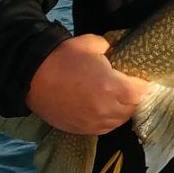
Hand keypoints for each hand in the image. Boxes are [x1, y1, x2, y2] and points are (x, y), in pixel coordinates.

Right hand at [24, 33, 149, 133]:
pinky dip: (107, 118)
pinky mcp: (81, 129)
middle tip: (128, 85)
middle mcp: (106, 110)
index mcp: (113, 88)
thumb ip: (111, 48)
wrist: (30, 76)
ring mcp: (93, 123)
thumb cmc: (62, 57)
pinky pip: (103, 128)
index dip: (143, 83)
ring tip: (116, 97)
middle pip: (133, 107)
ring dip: (122, 109)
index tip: (140, 76)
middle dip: (133, 96)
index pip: (142, 91)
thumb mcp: (92, 43)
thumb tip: (117, 52)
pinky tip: (102, 107)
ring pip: (119, 120)